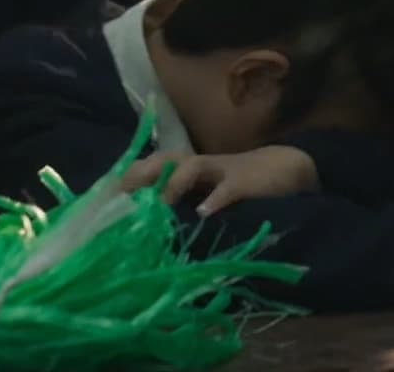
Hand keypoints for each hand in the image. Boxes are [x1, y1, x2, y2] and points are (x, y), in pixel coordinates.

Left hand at [118, 146, 318, 215]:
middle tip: (121, 194)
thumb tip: (147, 233)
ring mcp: (224, 171)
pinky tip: (205, 213)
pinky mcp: (247, 181)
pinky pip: (229, 187)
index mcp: (190, 171)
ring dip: (173, 183)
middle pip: (165, 159)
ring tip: (159, 204)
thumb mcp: (211, 196)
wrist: (291, 169)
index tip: (103, 195)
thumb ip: (186, 209)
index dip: (129, 177)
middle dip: (141, 173)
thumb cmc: (244, 189)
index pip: (153, 167)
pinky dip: (216, 199)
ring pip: (192, 166)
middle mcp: (202, 166)